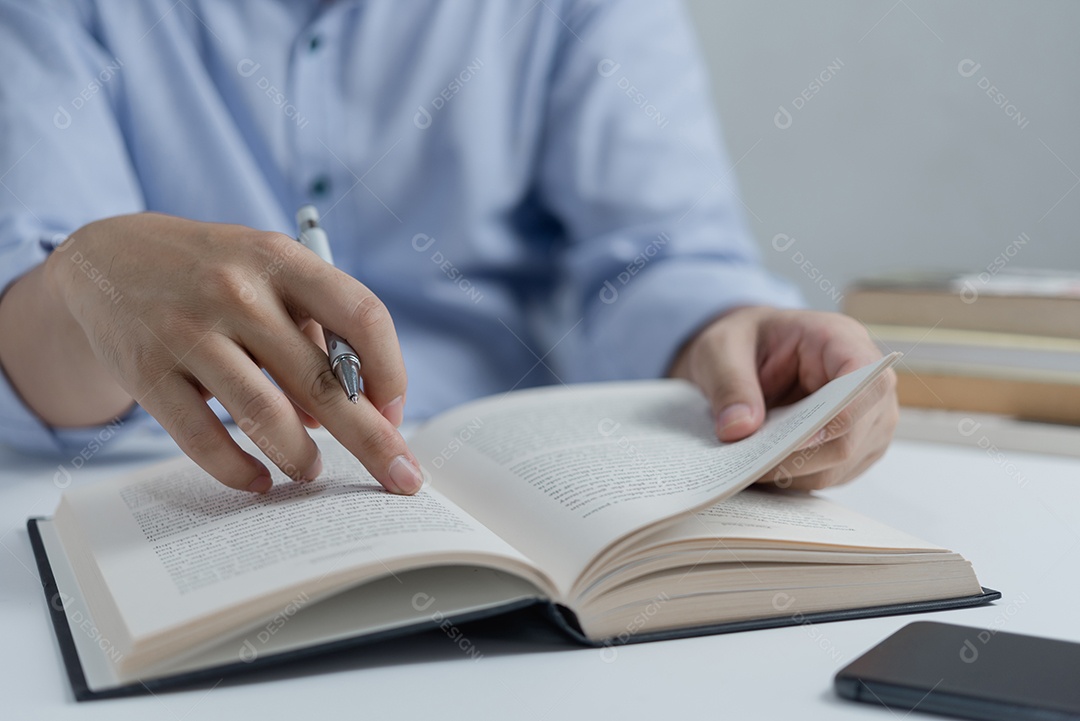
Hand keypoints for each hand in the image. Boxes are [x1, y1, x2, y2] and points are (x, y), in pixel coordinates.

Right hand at [41, 213, 421, 493]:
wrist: (105, 260)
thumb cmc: (213, 273)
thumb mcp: (269, 274)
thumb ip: (313, 335)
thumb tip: (349, 415)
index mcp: (282, 260)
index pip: (362, 316)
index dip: (391, 372)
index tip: (395, 413)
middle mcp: (239, 291)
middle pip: (324, 379)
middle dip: (372, 439)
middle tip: (400, 479)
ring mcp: (188, 330)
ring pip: (265, 414)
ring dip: (300, 455)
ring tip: (311, 471)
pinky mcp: (146, 370)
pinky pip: (201, 436)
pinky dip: (236, 469)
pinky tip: (258, 481)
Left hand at [669, 306, 897, 489]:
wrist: (749, 353)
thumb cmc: (746, 341)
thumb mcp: (722, 349)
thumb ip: (729, 385)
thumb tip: (738, 430)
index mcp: (842, 341)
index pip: (866, 382)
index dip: (837, 416)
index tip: (790, 439)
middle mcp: (869, 384)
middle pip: (852, 437)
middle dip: (798, 455)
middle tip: (748, 463)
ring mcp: (867, 421)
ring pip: (839, 465)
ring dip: (792, 471)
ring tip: (748, 464)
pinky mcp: (854, 449)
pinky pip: (828, 475)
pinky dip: (793, 476)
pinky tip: (762, 465)